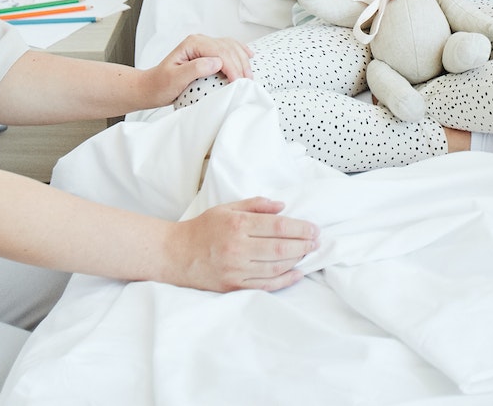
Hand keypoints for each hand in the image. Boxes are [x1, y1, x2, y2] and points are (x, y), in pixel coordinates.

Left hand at [146, 33, 251, 104]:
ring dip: (242, 60)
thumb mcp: (174, 79)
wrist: (151, 87)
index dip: (232, 67)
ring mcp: (204, 46)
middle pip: (228, 48)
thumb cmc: (160, 85)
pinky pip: (228, 48)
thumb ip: (195, 69)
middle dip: (240, 65)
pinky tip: (248, 56)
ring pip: (231, 47)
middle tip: (247, 82)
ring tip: (248, 76)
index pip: (219, 52)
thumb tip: (217, 62)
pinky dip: (240, 52)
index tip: (238, 82)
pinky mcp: (207, 53)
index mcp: (192, 43)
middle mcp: (199, 41)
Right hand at [161, 197, 320, 292]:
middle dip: (304, 245)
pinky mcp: (233, 287)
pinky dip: (285, 280)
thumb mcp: (227, 208)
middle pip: (281, 248)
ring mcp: (236, 270)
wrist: (176, 255)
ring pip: (276, 267)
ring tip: (308, 254)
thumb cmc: (203, 228)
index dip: (300, 228)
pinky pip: (265, 285)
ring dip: (297, 261)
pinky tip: (297, 273)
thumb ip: (255, 205)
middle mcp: (238, 248)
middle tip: (317, 241)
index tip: (314, 229)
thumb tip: (282, 206)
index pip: (278, 226)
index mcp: (237, 225)